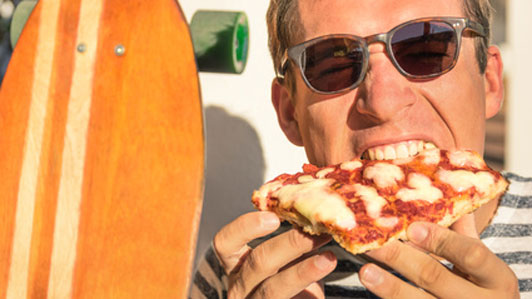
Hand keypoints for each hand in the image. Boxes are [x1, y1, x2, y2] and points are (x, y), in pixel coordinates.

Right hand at [213, 211, 336, 297]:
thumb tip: (316, 205)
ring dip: (304, 272)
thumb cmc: (286, 277)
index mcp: (236, 264)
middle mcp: (240, 286)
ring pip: (274, 289)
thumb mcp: (282, 256)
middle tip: (316, 232)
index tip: (273, 217)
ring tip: (328, 258)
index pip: (224, 242)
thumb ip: (291, 235)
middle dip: (290, 245)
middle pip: (257, 263)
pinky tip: (326, 272)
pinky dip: (312, 291)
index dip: (245, 228)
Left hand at [359, 221, 519, 297]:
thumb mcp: (484, 263)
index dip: (441, 240)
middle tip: (374, 243)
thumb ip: (462, 232)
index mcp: (497, 278)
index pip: (471, 254)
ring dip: (389, 286)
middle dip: (401, 258)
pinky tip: (373, 287)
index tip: (412, 228)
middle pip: (435, 277)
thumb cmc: (484, 286)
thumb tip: (439, 191)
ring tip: (365, 271)